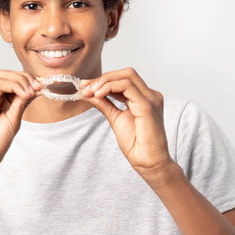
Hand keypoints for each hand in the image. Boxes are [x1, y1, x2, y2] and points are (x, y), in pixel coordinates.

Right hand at [0, 70, 39, 180]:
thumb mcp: (14, 120)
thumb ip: (21, 103)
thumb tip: (34, 89)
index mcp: (0, 102)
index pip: (13, 81)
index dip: (28, 81)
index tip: (42, 87)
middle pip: (7, 75)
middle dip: (25, 77)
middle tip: (38, 87)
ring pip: (2, 76)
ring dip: (20, 80)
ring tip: (30, 91)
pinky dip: (13, 86)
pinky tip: (24, 94)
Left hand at [81, 68, 174, 186]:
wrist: (148, 162)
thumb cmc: (137, 145)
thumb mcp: (115, 118)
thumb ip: (104, 103)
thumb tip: (88, 93)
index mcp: (144, 98)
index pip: (123, 80)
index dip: (103, 80)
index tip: (84, 86)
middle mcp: (150, 95)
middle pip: (126, 73)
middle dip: (103, 78)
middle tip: (85, 87)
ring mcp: (150, 98)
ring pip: (127, 75)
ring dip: (104, 81)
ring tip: (90, 92)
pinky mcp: (147, 105)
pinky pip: (127, 86)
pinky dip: (109, 87)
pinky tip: (98, 95)